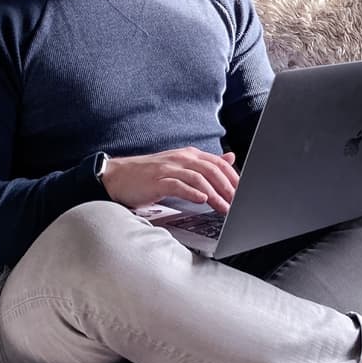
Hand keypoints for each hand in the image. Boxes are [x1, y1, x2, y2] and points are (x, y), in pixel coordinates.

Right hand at [100, 147, 238, 213]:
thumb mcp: (180, 165)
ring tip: (224, 207)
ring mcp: (168, 168)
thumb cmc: (149, 174)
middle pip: (212, 170)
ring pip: (198, 178)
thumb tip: (230, 157)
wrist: (118, 177)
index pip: (218, 163)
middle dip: (228, 187)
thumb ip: (205, 163)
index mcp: (188, 155)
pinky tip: (202, 200)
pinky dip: (192, 192)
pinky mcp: (157, 181)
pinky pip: (178, 185)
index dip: (233, 177)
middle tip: (237, 202)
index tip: (244, 191)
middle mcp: (180, 158)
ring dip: (214, 194)